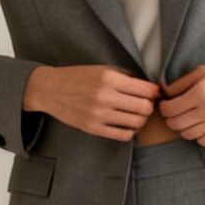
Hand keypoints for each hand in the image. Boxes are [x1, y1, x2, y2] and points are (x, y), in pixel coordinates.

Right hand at [26, 65, 160, 141]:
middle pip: (144, 108)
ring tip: (136, 114)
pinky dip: (130, 131)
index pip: (146, 90)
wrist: (50, 89)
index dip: (155, 92)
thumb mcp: (102, 69)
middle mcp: (105, 97)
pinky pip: (123, 135)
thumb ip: (125, 77)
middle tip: (145, 104)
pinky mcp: (93, 129)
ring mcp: (99, 115)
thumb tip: (149, 88)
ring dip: (141, 119)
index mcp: (109, 79)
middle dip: (149, 106)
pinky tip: (126, 124)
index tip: (154, 93)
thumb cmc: (77, 77)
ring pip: (136, 122)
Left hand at [157, 57, 204, 145]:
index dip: (163, 107)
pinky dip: (197, 135)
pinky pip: (203, 141)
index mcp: (201, 92)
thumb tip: (163, 94)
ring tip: (187, 118)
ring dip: (183, 128)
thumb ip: (179, 84)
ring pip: (188, 135)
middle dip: (170, 119)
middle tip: (173, 112)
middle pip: (176, 124)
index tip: (166, 104)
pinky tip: (200, 124)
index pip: (169, 109)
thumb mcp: (200, 71)